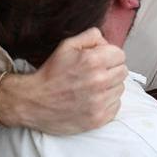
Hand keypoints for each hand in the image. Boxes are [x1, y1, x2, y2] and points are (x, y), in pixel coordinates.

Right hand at [0, 28, 127, 132]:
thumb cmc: (51, 73)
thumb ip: (91, 36)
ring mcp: (99, 102)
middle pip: (123, 72)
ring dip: (110, 87)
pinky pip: (116, 106)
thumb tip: (107, 42)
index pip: (120, 55)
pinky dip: (108, 103)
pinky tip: (93, 100)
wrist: (34, 101)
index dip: (109, 56)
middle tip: (95, 74)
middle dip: (111, 70)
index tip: (100, 60)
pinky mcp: (98, 119)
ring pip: (120, 89)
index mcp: (93, 61)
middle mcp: (99, 81)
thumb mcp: (67, 45)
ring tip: (92, 87)